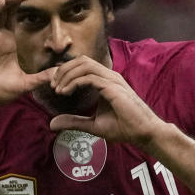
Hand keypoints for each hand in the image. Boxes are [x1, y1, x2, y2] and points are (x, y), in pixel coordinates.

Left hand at [48, 56, 166, 147]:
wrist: (142, 133)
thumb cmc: (123, 127)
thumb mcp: (92, 125)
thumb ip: (73, 121)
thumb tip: (52, 123)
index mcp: (105, 81)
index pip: (82, 66)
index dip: (65, 72)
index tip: (55, 87)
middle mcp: (109, 76)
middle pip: (81, 60)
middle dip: (63, 70)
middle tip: (53, 85)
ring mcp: (112, 79)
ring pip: (84, 65)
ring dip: (67, 74)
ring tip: (58, 89)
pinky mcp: (113, 87)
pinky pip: (89, 77)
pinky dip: (74, 82)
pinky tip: (65, 92)